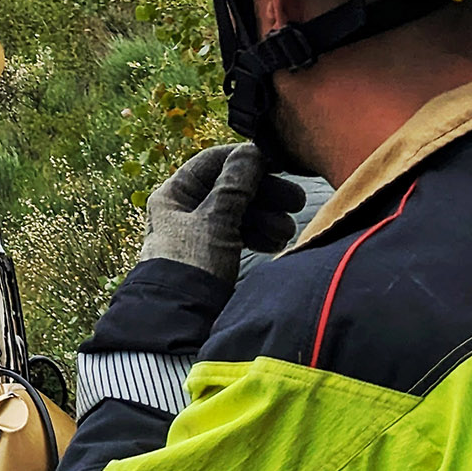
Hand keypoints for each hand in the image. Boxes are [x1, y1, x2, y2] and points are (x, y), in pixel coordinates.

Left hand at [138, 144, 306, 280]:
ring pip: (239, 212)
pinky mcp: (212, 253)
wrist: (182, 318)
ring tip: (284, 232)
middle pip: (231, 188)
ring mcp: (198, 232)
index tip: (277, 163)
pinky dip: (258, 235)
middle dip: (265, 194)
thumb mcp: (217, 220)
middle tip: (297, 201)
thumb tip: (251, 152)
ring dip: (266, 217)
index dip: (245, 160)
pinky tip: (274, 244)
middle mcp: (184, 209)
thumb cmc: (193, 264)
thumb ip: (236, 185)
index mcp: (174, 194)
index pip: (212, 162)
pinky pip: (239, 234)